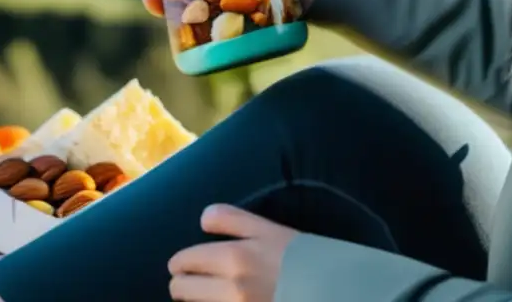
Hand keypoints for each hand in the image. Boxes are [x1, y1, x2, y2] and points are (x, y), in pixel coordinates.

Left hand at [168, 204, 298, 301]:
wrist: (330, 291)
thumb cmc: (300, 257)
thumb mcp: (269, 229)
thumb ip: (232, 220)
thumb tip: (202, 218)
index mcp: (233, 257)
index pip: (185, 260)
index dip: (181, 262)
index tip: (183, 264)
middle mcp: (230, 287)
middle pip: (181, 289)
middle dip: (181, 283)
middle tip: (191, 282)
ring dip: (195, 300)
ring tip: (205, 295)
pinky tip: (221, 301)